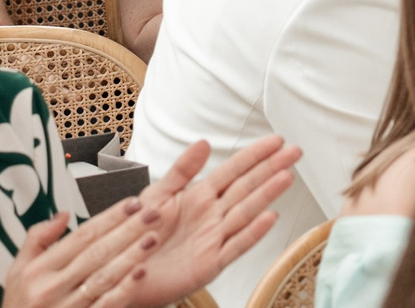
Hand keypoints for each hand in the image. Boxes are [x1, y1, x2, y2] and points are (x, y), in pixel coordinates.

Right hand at [1, 201, 170, 307]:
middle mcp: (52, 288)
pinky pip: (107, 304)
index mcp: (38, 270)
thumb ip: (37, 239)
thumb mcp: (17, 272)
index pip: (81, 237)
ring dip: (131, 256)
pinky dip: (125, 289)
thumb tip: (64, 214)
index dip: (109, 218)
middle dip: (128, 230)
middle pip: (97, 253)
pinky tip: (142, 272)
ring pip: (105, 277)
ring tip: (153, 236)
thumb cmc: (21, 304)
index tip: (133, 202)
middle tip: (153, 211)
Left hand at [125, 135, 301, 304]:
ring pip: (246, 212)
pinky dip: (253, 233)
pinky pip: (235, 246)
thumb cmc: (135, 237)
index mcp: (198, 197)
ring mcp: (213, 238)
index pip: (233, 170)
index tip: (276, 141)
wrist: (121, 274)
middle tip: (294, 152)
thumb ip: (180, 171)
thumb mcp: (154, 197)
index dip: (255, 155)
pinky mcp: (209, 263)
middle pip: (247, 187)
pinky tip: (270, 218)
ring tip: (286, 177)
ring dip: (267, 194)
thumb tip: (202, 143)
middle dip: (271, 168)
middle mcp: (210, 216)